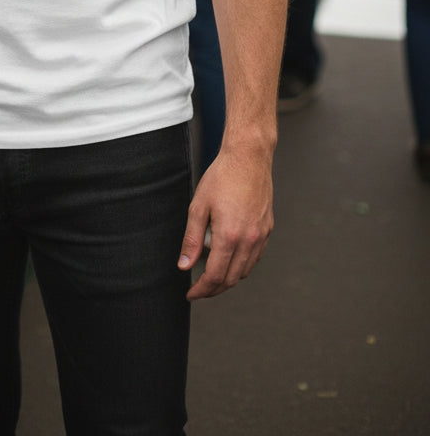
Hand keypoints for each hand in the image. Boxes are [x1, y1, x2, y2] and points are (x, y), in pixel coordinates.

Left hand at [177, 145, 273, 299]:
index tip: (191, 294)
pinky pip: (255, 257)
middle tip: (199, 289)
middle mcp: (249, 240)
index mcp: (229, 236)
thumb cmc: (222, 177)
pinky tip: (230, 258)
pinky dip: (241, 265)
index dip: (201, 289)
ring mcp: (261, 236)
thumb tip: (184, 265)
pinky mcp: (267, 229)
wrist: (249, 158)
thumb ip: (191, 239)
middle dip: (213, 289)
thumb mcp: (198, 206)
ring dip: (228, 278)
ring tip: (211, 275)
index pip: (215, 276)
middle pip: (231, 279)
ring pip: (244, 270)